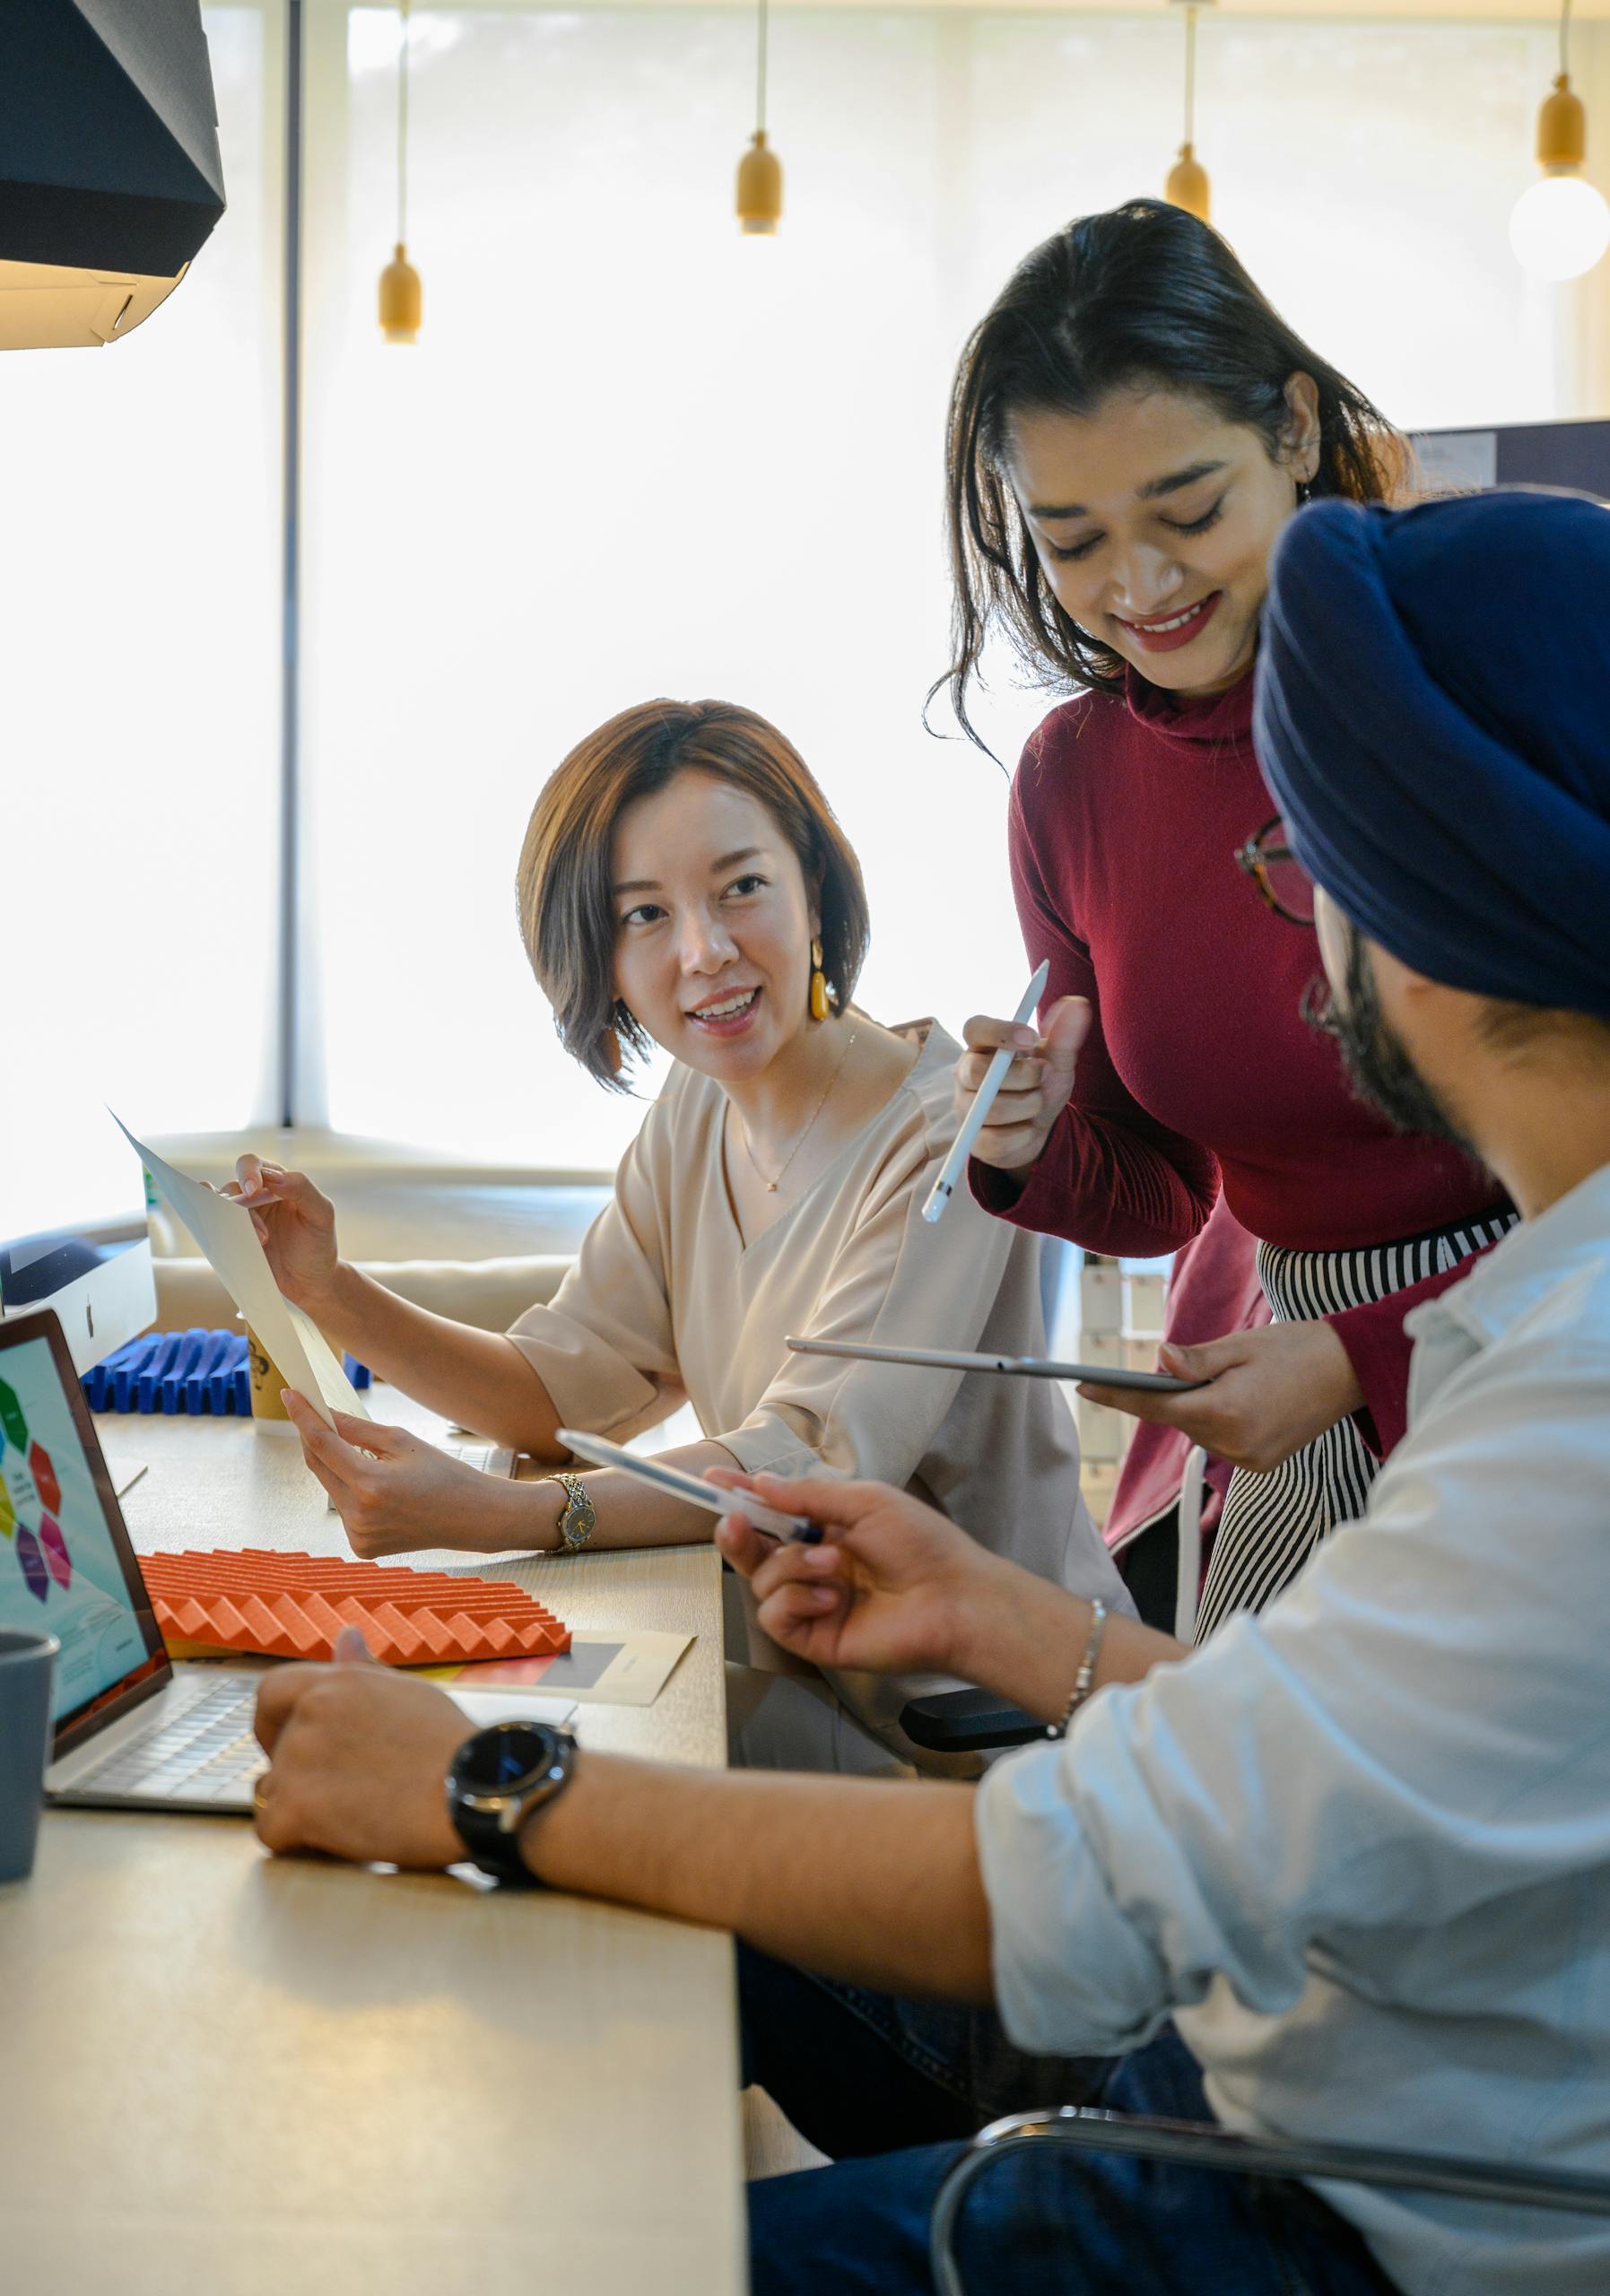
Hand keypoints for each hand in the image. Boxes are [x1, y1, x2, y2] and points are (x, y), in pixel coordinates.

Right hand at [218, 1158, 340, 1314]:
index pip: (251, 1165)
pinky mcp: (231, 1241)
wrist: (311, 1283)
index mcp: (276, 1182)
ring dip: (232, 1225)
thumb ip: (302, 1188)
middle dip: (241, 1208)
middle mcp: (253, 1197)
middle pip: (230, 1188)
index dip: (247, 1173)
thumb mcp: (322, 1214)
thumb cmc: (319, 1245)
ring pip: (217, 1209)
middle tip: (263, 1235)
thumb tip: (272, 1176)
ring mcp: (240, 1220)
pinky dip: (213, 1233)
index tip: (253, 1191)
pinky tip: (232, 1246)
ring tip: (260, 1245)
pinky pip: (211, 1231)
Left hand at [253, 1659, 467, 1868]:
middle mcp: (310, 1713)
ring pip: (270, 1794)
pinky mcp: (298, 1807)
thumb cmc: (450, 1745)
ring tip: (350, 1816)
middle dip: (298, 1774)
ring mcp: (299, 1760)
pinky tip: (336, 1840)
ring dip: (300, 1809)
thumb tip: (346, 1633)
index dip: (275, 1722)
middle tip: (343, 1791)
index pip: (271, 1692)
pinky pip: (270, 1832)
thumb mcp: (408, 1692)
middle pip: (275, 1752)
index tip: (297, 1743)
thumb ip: (364, 1669)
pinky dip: (296, 1843)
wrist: (476, 1789)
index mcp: (336, 1682)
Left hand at [284, 1392, 525, 1556]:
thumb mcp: (401, 1442)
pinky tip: (381, 1493)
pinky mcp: (361, 1547)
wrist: (472, 1517)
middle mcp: (358, 1515)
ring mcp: (358, 1535)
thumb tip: (325, 1414)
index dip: (303, 1416)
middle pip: (318, 1467)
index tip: (291, 1395)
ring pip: (331, 1488)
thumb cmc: (444, 1476)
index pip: (322, 1443)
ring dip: (338, 1468)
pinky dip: (352, 1494)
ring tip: (373, 1464)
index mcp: (370, 1485)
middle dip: (315, 1439)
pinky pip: (344, 1510)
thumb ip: (357, 1429)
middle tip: (314, 1414)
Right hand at [710, 1467, 998, 1676]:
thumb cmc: (921, 1545)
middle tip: (732, 1518)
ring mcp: (812, 1602)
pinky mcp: (813, 1637)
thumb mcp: (866, 1502)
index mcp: (828, 1529)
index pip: (772, 1512)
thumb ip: (809, 1496)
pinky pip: (774, 1616)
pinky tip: (832, 1597)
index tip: (710, 1483)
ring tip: (834, 1564)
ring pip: (762, 1581)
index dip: (739, 1497)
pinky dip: (796, 1600)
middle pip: (754, 1550)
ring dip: (792, 1565)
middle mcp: (814, 1565)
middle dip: (737, 1532)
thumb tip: (762, 1484)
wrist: (953, 1600)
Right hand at [955, 996, 1091, 1172]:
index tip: (1031, 1038)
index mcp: (983, 1046)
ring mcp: (966, 1108)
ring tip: (1039, 1102)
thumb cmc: (1041, 1085)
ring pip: (991, 1109)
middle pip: (977, 1072)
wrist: (1040, 1127)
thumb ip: (1064, 1036)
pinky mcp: (973, 1140)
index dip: (999, 1032)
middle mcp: (966, 1074)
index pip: (975, 1028)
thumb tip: (1076, 1004)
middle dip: (1021, 1076)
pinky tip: (1028, 1127)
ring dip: (1028, 1106)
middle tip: (1045, 1075)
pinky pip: (996, 1140)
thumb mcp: (1057, 1061)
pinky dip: (1023, 1134)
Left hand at [1078, 1319, 1366, 1473]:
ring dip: (1198, 1408)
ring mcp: (1251, 1459)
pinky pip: (1222, 1441)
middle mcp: (1235, 1444)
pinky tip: (1244, 1399)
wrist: (1355, 1370)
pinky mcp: (1262, 1464)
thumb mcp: (1241, 1344)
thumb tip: (1158, 1362)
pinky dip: (1220, 1421)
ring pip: (1199, 1431)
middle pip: (1178, 1420)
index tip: (1082, 1385)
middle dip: (1171, 1395)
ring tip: (1231, 1379)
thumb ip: (1196, 1360)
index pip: (1155, 1407)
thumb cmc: (1298, 1347)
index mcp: (1226, 1411)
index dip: (1116, 1397)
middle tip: (1184, 1366)